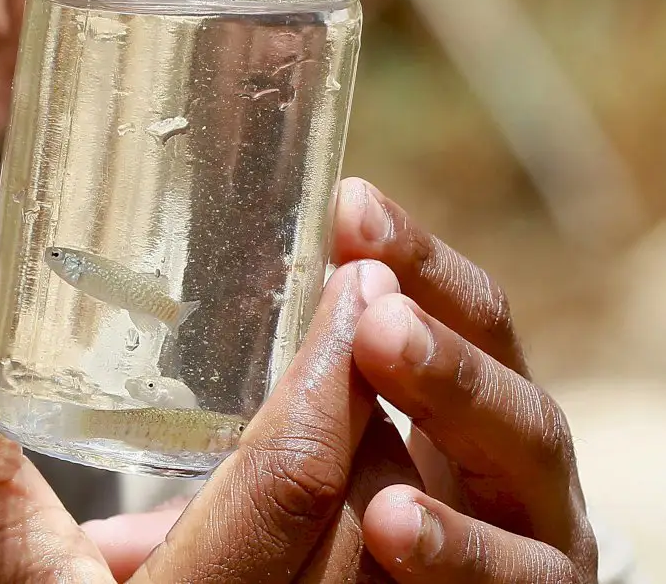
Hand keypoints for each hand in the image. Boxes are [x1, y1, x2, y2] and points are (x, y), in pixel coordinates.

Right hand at [0, 238, 420, 582]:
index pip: (289, 484)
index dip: (328, 372)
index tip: (352, 278)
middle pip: (360, 507)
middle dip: (371, 393)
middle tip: (368, 296)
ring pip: (383, 540)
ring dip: (380, 439)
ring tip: (367, 351)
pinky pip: (372, 565)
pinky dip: (369, 491)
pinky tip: (351, 432)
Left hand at [332, 177, 598, 582]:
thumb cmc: (384, 532)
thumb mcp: (350, 460)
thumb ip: (302, 417)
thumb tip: (209, 388)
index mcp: (475, 402)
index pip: (457, 310)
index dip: (413, 255)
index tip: (350, 204)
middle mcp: (520, 453)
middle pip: (501, 364)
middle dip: (438, 320)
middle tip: (373, 298)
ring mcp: (542, 526)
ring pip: (525, 448)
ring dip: (458, 392)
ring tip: (382, 348)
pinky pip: (511, 574)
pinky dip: (458, 546)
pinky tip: (393, 521)